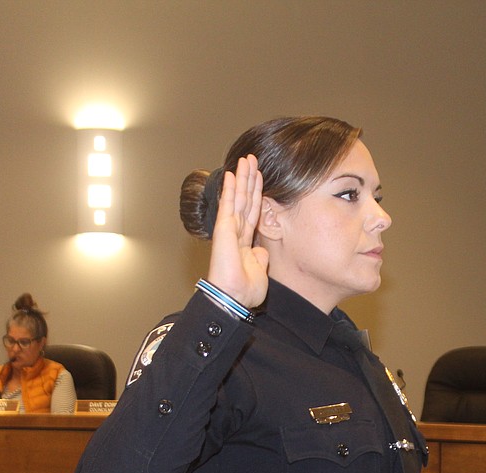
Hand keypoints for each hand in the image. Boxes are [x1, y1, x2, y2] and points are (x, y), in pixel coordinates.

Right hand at [206, 154, 269, 308]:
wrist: (234, 298)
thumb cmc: (244, 291)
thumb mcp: (259, 270)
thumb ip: (260, 257)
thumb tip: (261, 250)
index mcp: (244, 241)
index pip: (252, 211)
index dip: (256, 193)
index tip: (260, 177)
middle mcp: (236, 232)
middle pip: (245, 200)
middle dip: (249, 179)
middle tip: (252, 160)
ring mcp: (229, 229)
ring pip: (237, 198)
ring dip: (242, 178)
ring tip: (245, 160)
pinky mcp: (224, 230)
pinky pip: (228, 205)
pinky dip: (230, 189)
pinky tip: (232, 174)